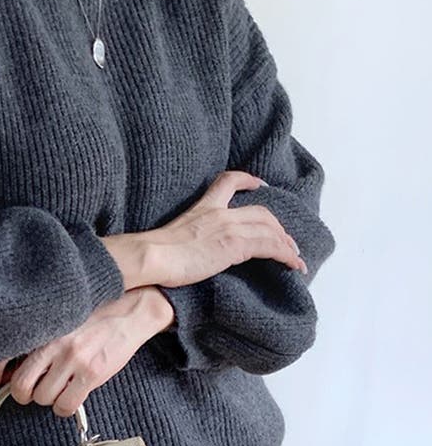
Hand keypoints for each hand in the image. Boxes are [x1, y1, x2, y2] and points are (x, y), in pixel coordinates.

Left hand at [0, 286, 174, 416]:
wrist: (130, 311)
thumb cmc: (94, 318)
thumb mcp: (60, 321)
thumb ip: (39, 339)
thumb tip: (11, 367)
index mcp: (42, 328)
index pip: (5, 356)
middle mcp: (53, 343)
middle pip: (20, 385)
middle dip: (24, 394)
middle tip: (34, 391)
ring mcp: (72, 359)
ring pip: (43, 398)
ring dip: (50, 399)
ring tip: (60, 389)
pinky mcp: (91, 373)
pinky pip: (66, 405)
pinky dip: (65, 408)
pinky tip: (71, 397)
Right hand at [101, 170, 307, 288]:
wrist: (152, 255)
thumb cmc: (153, 253)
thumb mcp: (169, 237)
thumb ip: (185, 239)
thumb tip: (185, 253)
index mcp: (203, 207)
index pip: (228, 182)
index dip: (248, 180)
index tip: (259, 184)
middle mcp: (220, 213)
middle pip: (260, 212)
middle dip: (277, 226)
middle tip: (286, 240)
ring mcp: (229, 228)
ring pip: (270, 229)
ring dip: (286, 243)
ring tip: (295, 256)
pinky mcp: (236, 245)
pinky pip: (271, 247)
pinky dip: (287, 255)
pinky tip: (295, 265)